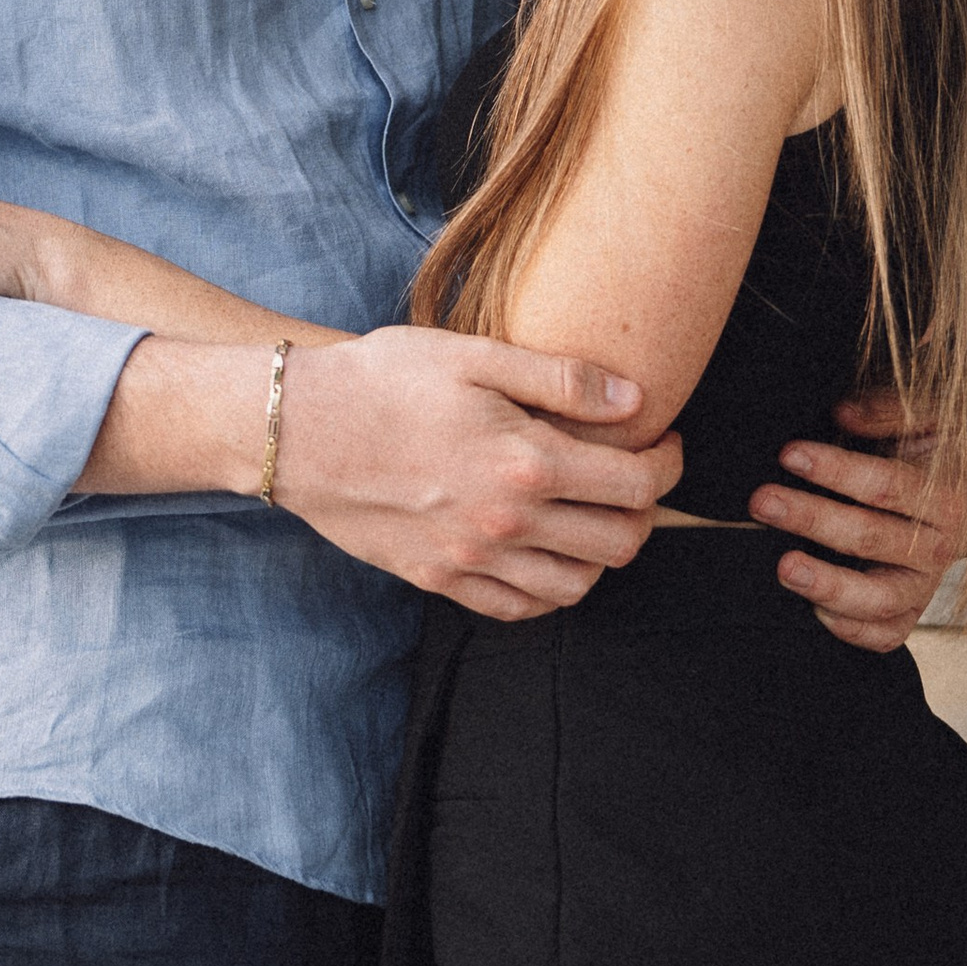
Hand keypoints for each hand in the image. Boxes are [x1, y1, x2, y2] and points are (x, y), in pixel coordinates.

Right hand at [273, 326, 682, 619]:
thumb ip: (561, 380)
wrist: (298, 429)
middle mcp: (506, 524)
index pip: (636, 485)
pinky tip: (547, 555)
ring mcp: (471, 561)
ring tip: (593, 513)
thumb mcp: (474, 356)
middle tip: (637, 475)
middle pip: (620, 543)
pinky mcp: (439, 580)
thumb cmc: (385, 379)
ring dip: (602, 554)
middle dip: (645, 510)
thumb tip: (637, 401)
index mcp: (525, 463)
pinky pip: (518, 609)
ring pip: (576, 587)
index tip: (665, 441)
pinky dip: (549, 591)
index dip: (668, 463)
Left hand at [748, 387, 965, 652]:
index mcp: (945, 495)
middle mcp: (940, 548)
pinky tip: (814, 609)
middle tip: (763, 501)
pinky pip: (883, 636)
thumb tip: (844, 414)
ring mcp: (924, 587)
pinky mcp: (909, 616)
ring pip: (879, 599)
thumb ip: (887, 411)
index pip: (887, 484)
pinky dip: (849, 629)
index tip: (789, 454)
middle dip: (812, 518)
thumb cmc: (926, 456)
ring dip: (827, 583)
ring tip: (783, 567)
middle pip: (872, 537)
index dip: (836, 469)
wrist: (960, 503)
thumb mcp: (921, 421)